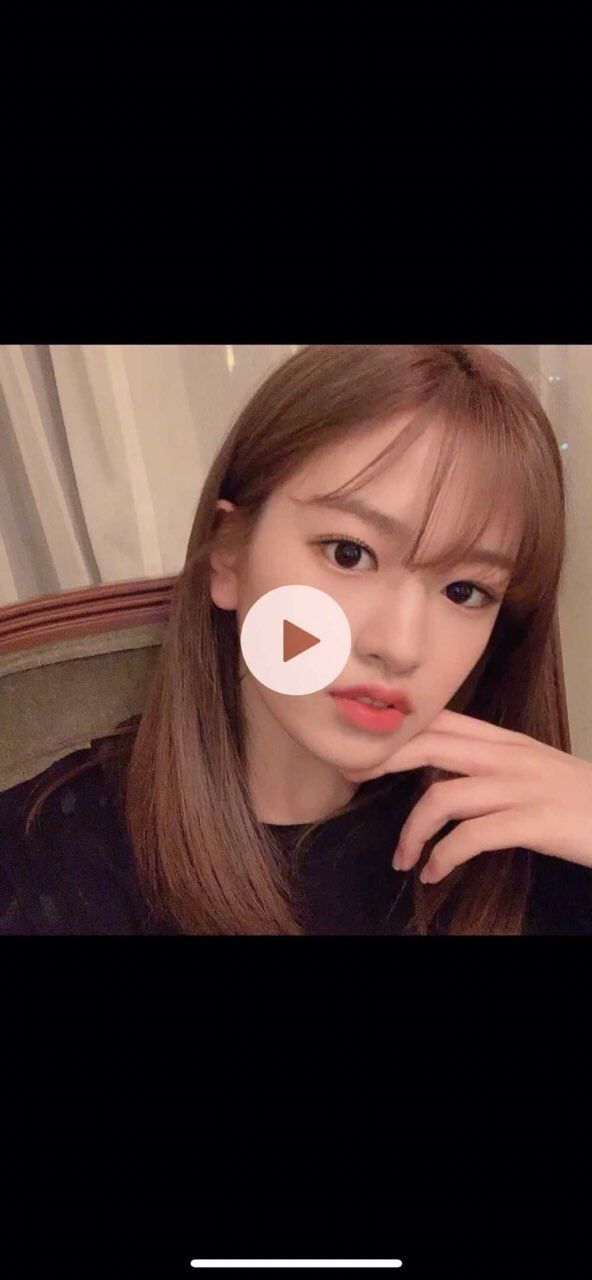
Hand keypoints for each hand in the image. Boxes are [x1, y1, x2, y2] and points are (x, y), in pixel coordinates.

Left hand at [340, 709, 591, 883]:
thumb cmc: (582, 802)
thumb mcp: (536, 772)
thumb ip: (494, 768)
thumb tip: (446, 780)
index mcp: (509, 742)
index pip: (443, 721)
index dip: (399, 731)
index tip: (364, 748)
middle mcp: (511, 757)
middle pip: (432, 745)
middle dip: (385, 759)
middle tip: (353, 779)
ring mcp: (522, 787)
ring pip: (443, 797)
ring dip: (412, 831)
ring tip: (402, 858)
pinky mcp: (533, 821)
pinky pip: (471, 837)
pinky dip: (443, 857)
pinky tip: (434, 873)